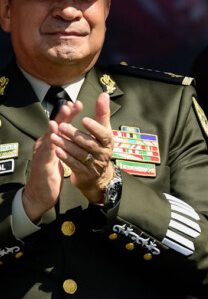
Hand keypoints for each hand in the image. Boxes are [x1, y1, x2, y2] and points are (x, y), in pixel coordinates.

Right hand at [21, 101, 81, 221]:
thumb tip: (72, 133)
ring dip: (56, 125)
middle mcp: (45, 145)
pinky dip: (50, 143)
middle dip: (63, 115)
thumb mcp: (59, 156)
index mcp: (51, 142)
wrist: (40, 194)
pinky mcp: (42, 165)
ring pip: (49, 137)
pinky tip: (53, 136)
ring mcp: (42, 154)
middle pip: (54, 127)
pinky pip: (46, 153)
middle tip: (71, 104)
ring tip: (62, 115)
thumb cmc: (51, 174)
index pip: (60, 125)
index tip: (77, 103)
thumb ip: (64, 144)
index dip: (68, 114)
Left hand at [51, 92, 114, 204]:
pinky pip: (74, 165)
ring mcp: (94, 165)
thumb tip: (104, 94)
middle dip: (75, 135)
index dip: (94, 128)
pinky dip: (65, 157)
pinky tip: (56, 150)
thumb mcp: (103, 130)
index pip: (104, 134)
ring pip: (79, 154)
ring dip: (66, 145)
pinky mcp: (85, 174)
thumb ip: (103, 113)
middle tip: (62, 126)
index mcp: (108, 142)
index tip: (84, 119)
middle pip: (89, 144)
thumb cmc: (99, 147)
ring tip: (53, 137)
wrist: (97, 175)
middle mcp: (103, 154)